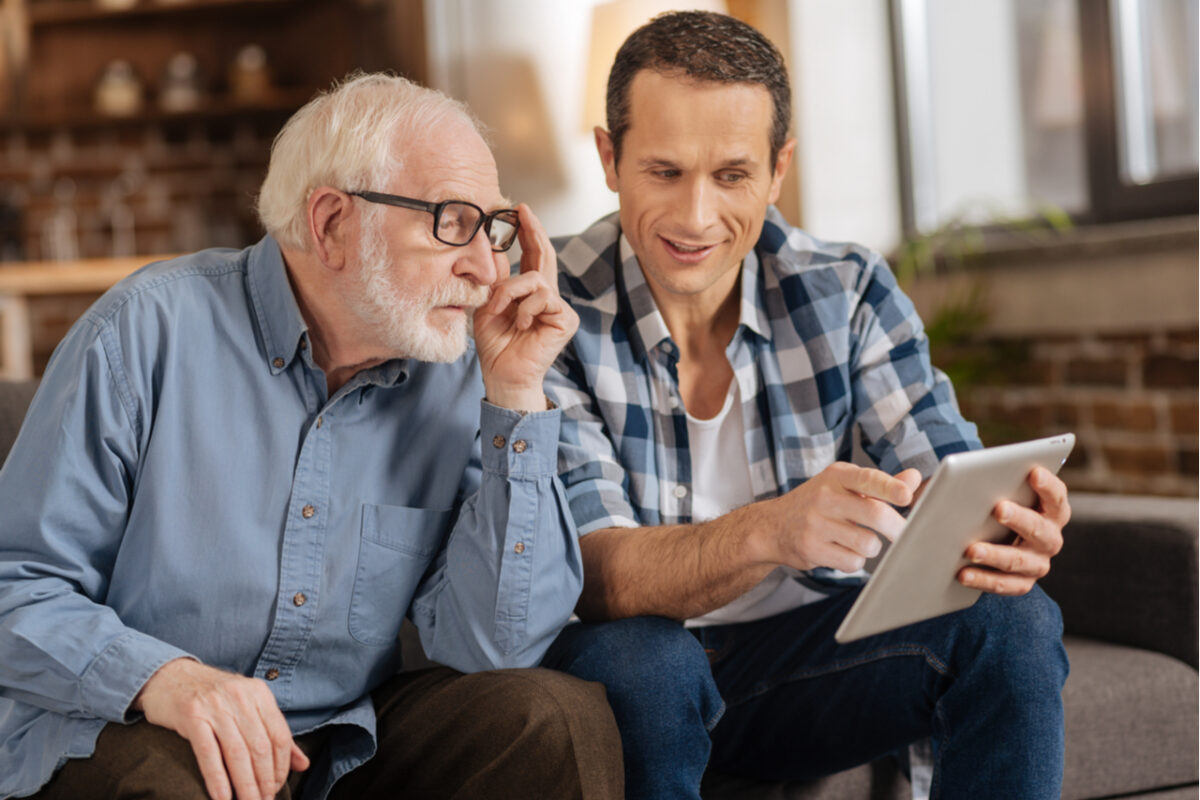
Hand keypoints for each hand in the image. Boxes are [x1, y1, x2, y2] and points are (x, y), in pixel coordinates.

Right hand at [133, 658, 308, 799]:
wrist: (168, 676)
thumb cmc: (212, 697)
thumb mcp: (247, 705)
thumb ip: (275, 733)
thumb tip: (303, 764)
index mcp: (259, 693)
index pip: (279, 736)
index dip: (281, 767)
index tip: (277, 787)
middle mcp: (240, 696)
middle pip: (260, 747)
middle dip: (264, 781)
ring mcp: (215, 705)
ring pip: (237, 754)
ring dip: (245, 785)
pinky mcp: (191, 716)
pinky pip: (209, 753)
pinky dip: (217, 779)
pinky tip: (222, 798)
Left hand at [473, 204, 578, 411]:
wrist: (502, 375)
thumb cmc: (495, 345)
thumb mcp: (488, 305)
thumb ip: (497, 281)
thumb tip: (497, 251)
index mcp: (530, 293)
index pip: (533, 256)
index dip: (528, 232)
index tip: (519, 210)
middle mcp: (548, 297)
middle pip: (545, 256)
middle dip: (534, 231)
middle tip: (523, 210)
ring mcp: (559, 308)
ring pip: (536, 279)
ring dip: (511, 292)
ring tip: (500, 310)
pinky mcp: (566, 319)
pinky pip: (544, 297)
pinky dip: (525, 309)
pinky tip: (520, 325)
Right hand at [761, 462, 921, 572]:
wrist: (772, 526)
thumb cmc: (817, 503)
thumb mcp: (843, 485)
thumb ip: (880, 484)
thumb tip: (914, 478)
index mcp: (837, 475)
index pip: (868, 479)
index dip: (890, 487)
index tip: (906, 496)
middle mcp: (825, 496)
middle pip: (875, 514)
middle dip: (897, 528)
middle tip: (903, 534)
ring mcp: (816, 524)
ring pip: (867, 544)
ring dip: (871, 547)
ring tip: (858, 541)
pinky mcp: (811, 549)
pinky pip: (852, 562)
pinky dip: (854, 561)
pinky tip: (841, 551)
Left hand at [958, 466, 1069, 594]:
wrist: (988, 536)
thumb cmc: (990, 503)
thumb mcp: (994, 490)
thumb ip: (987, 480)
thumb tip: (958, 473)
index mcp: (1052, 511)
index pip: (1056, 497)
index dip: (1047, 485)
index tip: (1033, 472)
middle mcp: (1050, 538)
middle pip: (1039, 529)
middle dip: (1019, 518)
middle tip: (999, 508)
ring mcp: (1038, 563)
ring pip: (1019, 561)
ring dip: (995, 554)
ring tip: (971, 550)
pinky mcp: (1022, 583)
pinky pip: (1004, 584)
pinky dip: (983, 579)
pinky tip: (962, 573)